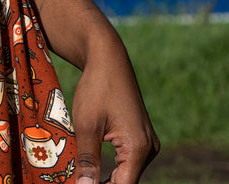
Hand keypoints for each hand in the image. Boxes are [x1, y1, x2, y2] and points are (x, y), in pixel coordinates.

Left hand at [71, 41, 158, 183]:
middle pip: (126, 181)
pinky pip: (128, 160)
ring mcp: (147, 142)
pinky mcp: (141, 136)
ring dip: (108, 178)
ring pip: (127, 172)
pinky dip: (113, 166)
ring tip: (84, 177)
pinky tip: (94, 168)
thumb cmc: (97, 87)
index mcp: (138, 148)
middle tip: (80, 181)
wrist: (108, 57)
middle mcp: (149, 148)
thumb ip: (87, 160)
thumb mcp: (86, 124)